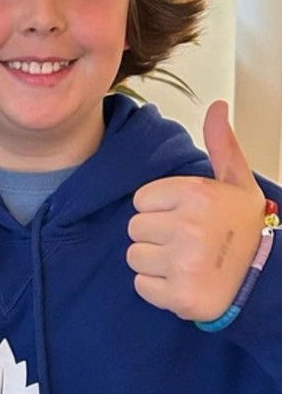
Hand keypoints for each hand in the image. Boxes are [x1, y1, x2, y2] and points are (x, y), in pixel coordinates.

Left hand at [126, 100, 265, 320]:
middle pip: (135, 227)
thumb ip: (221, 143)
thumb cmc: (244, 227)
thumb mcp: (237, 181)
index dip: (158, 208)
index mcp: (196, 194)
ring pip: (134, 256)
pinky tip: (180, 281)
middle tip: (182, 240)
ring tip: (181, 260)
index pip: (141, 199)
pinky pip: (141, 285)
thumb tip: (217, 105)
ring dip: (153, 261)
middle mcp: (187, 226)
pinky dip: (156, 287)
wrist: (266, 279)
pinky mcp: (178, 296)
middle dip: (154, 234)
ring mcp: (183, 263)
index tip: (182, 216)